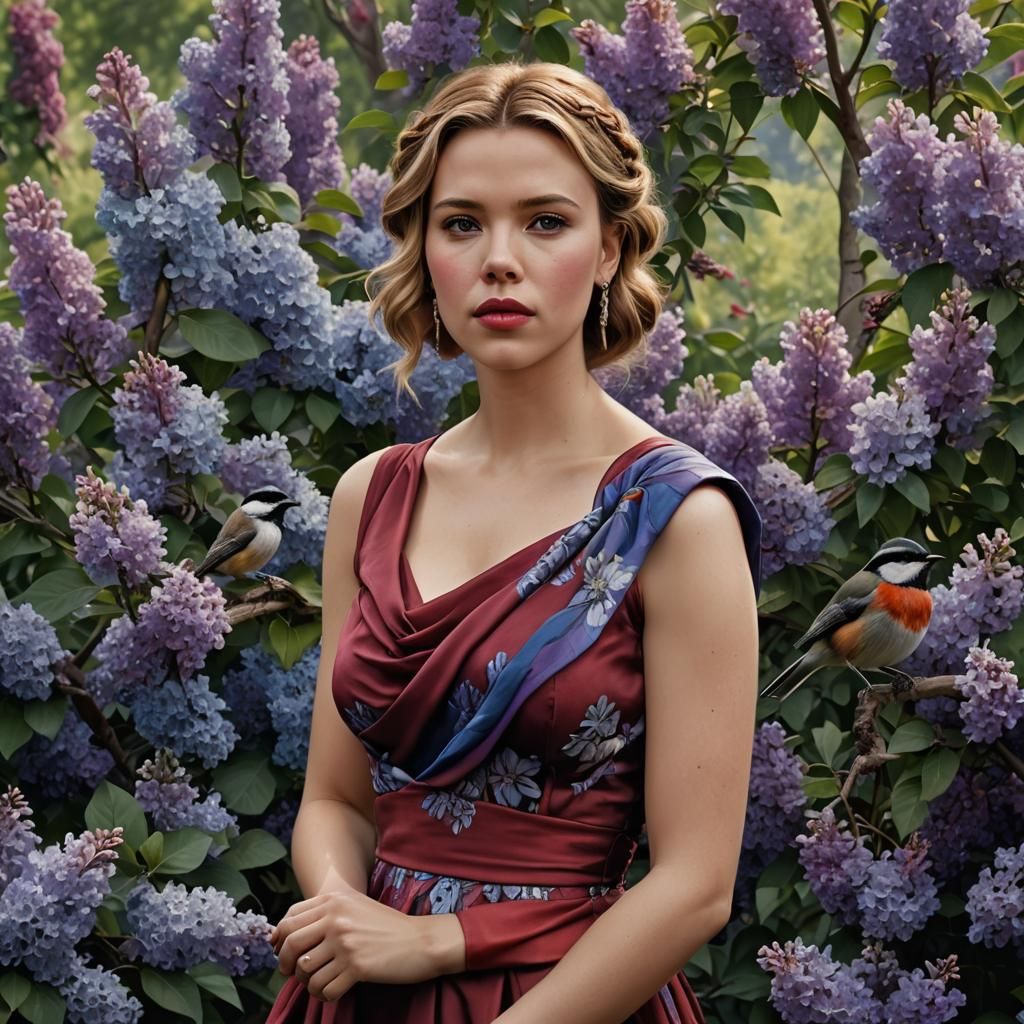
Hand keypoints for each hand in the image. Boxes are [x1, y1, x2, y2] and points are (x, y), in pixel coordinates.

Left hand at [270, 889, 460, 1001]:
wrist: (420, 941)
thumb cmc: (386, 926)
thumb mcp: (354, 906)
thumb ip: (323, 913)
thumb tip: (282, 933)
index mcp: (334, 900)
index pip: (289, 919)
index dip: (280, 939)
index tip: (284, 952)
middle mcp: (336, 918)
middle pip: (290, 945)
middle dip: (287, 964)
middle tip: (294, 973)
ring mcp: (346, 943)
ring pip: (305, 972)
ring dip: (309, 983)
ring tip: (321, 982)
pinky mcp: (357, 967)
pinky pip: (324, 989)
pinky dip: (325, 995)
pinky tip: (335, 990)